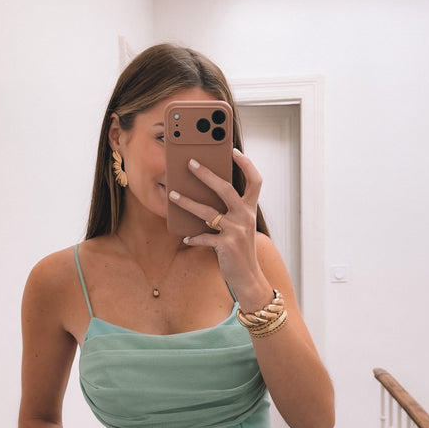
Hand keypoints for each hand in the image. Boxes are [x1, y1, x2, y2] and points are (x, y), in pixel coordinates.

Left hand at [169, 149, 267, 298]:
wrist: (247, 276)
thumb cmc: (239, 248)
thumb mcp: (239, 225)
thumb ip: (228, 209)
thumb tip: (204, 191)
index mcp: (250, 209)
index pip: (255, 180)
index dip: (246, 164)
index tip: (233, 151)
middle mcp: (246, 216)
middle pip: (226, 189)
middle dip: (207, 174)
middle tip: (190, 163)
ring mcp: (237, 231)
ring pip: (208, 212)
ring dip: (188, 202)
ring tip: (173, 195)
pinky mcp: (227, 245)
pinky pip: (204, 237)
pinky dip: (193, 237)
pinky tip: (186, 237)